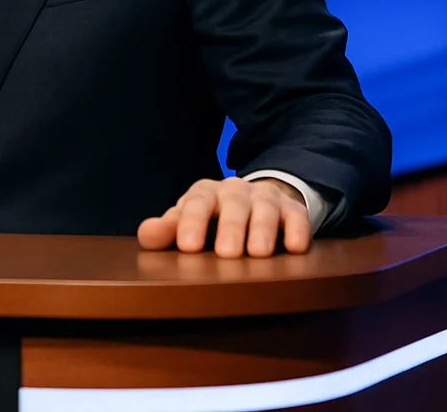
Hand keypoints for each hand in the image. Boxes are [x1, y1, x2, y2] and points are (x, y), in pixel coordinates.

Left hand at [136, 177, 310, 256]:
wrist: (254, 202)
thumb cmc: (212, 219)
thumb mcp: (188, 221)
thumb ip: (168, 229)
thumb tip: (147, 234)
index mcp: (206, 193)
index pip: (196, 203)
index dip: (191, 222)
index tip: (188, 246)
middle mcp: (235, 191)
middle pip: (233, 205)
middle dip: (230, 228)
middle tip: (226, 254)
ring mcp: (266, 198)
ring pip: (265, 209)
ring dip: (263, 230)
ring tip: (259, 254)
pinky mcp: (293, 210)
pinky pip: (298, 217)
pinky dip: (298, 231)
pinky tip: (296, 248)